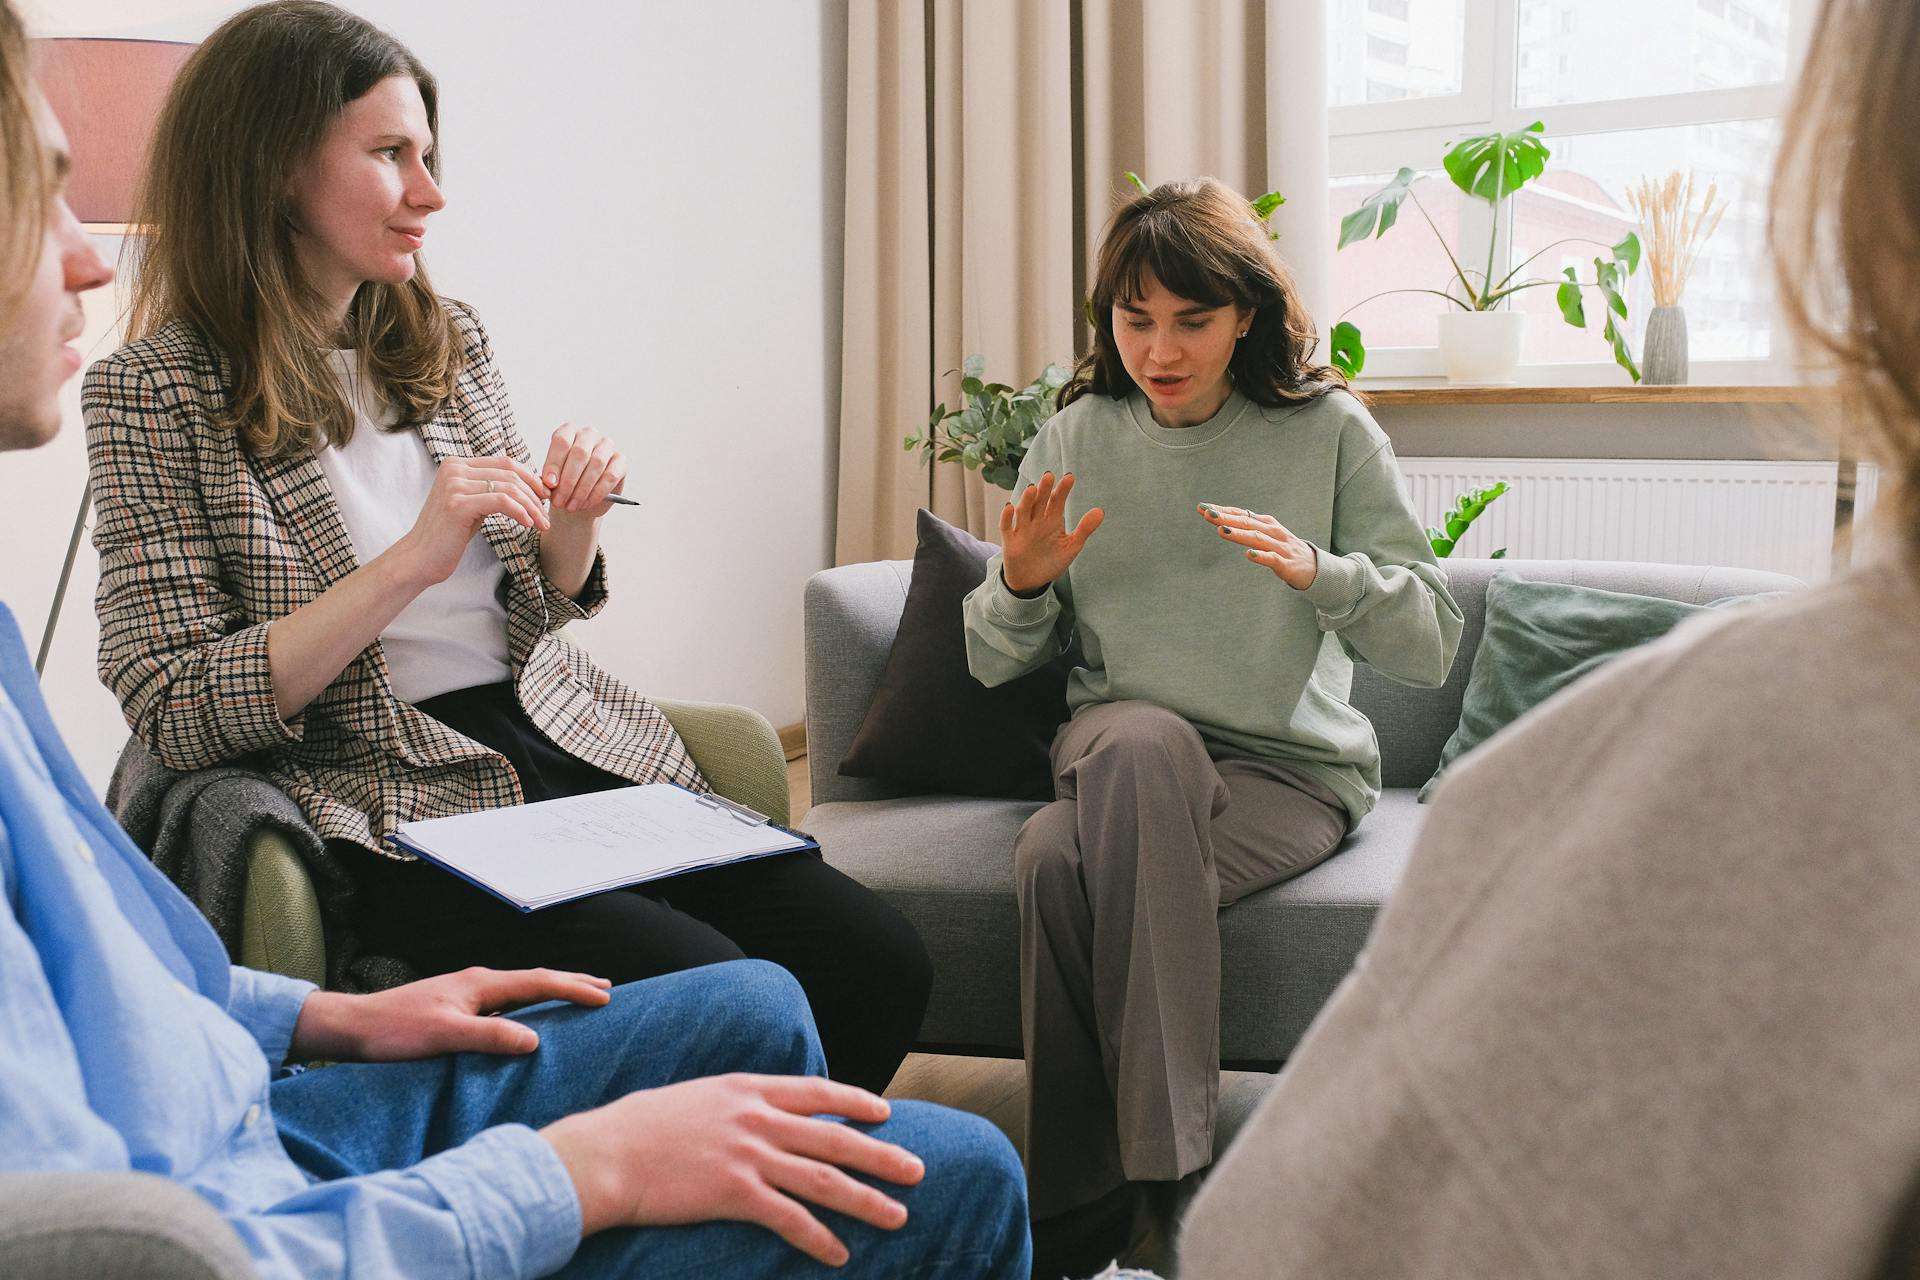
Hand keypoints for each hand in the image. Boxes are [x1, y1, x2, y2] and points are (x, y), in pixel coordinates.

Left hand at [290, 967, 612, 1061]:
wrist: (353, 1027)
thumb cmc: (394, 1031)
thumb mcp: (445, 1036)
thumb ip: (490, 1036)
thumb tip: (535, 1040)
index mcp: (480, 985)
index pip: (539, 982)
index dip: (574, 988)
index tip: (605, 997)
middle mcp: (478, 983)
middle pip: (535, 978)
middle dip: (571, 982)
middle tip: (605, 988)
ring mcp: (466, 993)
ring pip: (522, 989)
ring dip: (553, 991)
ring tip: (577, 995)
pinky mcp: (456, 1006)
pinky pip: (507, 1001)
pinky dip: (531, 1003)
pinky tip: (529, 1015)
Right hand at [393, 454, 550, 586]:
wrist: (421, 557)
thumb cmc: (450, 533)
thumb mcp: (473, 503)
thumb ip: (491, 488)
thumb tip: (528, 483)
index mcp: (456, 464)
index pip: (505, 462)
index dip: (530, 477)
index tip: (544, 496)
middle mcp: (454, 468)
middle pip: (510, 473)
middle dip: (534, 493)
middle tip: (546, 513)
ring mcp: (454, 484)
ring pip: (509, 488)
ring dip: (531, 507)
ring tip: (542, 523)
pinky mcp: (458, 504)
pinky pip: (501, 501)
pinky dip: (520, 512)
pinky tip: (528, 524)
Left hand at [540, 423, 627, 520]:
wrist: (580, 499)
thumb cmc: (563, 484)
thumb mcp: (551, 481)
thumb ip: (548, 479)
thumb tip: (550, 483)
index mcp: (568, 431)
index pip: (562, 441)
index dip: (555, 463)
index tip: (550, 484)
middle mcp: (589, 434)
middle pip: (580, 452)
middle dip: (568, 481)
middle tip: (560, 501)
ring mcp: (607, 446)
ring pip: (597, 464)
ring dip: (582, 489)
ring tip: (572, 505)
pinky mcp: (620, 461)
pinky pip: (610, 476)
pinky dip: (597, 493)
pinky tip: (587, 503)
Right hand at [541, 1073, 922, 1265]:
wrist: (607, 1154)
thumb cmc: (640, 1127)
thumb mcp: (696, 1097)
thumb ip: (733, 1104)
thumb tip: (755, 1113)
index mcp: (748, 1088)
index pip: (818, 1092)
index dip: (856, 1103)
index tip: (885, 1115)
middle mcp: (757, 1118)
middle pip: (835, 1139)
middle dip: (882, 1156)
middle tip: (917, 1171)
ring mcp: (748, 1155)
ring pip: (824, 1180)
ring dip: (866, 1201)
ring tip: (897, 1217)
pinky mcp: (735, 1193)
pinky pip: (790, 1219)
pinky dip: (819, 1238)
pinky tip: (839, 1254)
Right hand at [999, 471, 1104, 593]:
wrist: (1032, 581)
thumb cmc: (1052, 561)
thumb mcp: (1071, 546)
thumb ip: (1084, 529)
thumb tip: (1100, 511)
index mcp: (1052, 520)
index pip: (1057, 500)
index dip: (1062, 489)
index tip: (1069, 478)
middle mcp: (1036, 521)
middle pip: (1039, 501)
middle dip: (1044, 489)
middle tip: (1049, 476)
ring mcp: (1022, 530)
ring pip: (1023, 511)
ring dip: (1027, 500)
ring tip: (1032, 489)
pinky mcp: (1010, 541)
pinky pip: (1006, 527)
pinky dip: (1006, 517)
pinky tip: (1010, 507)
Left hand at [1201, 503, 1318, 589]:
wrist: (1315, 568)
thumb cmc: (1286, 550)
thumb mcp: (1267, 536)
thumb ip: (1248, 528)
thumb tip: (1223, 521)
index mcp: (1267, 524)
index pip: (1242, 514)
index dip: (1223, 511)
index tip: (1203, 507)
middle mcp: (1273, 532)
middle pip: (1247, 522)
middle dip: (1226, 518)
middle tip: (1207, 514)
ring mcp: (1280, 547)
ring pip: (1257, 538)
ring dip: (1239, 534)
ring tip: (1221, 530)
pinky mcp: (1286, 564)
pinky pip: (1272, 559)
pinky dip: (1260, 556)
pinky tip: (1248, 554)